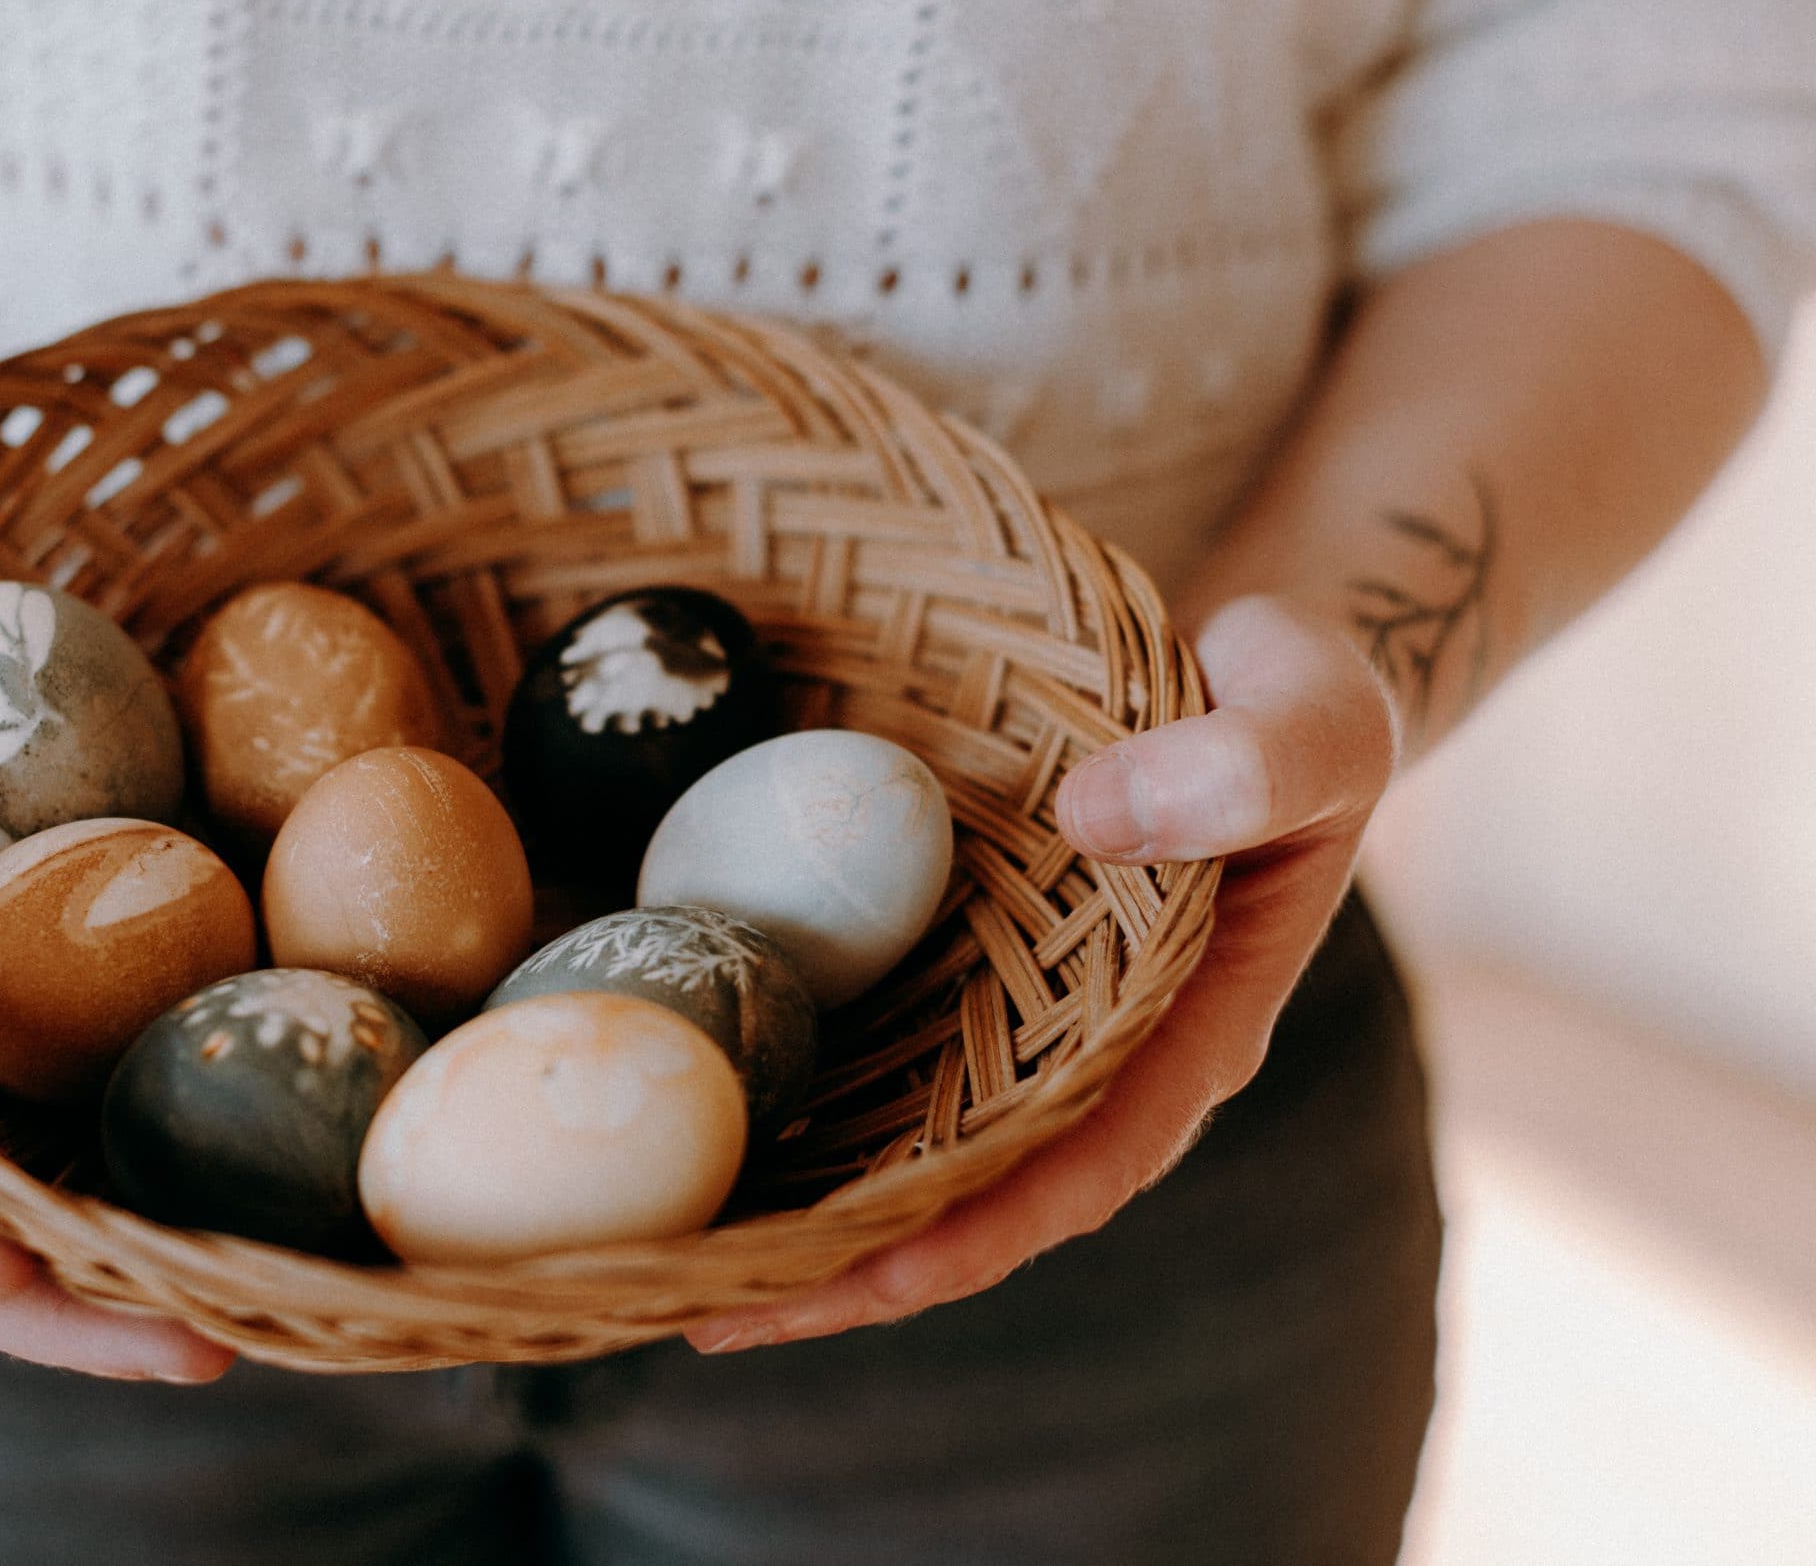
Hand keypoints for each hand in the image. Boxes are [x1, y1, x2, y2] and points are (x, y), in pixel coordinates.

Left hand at [687, 595, 1397, 1353]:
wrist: (1240, 654)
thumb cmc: (1290, 693)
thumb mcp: (1310, 716)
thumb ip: (1247, 767)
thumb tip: (1099, 817)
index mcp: (1186, 1034)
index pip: (1077, 1169)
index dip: (977, 1234)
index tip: (873, 1283)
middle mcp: (1085, 1049)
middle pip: (955, 1187)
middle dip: (837, 1260)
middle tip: (698, 1309)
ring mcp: (1007, 1007)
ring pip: (889, 1127)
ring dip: (782, 1192)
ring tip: (652, 1251)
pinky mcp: (948, 950)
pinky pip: (856, 1028)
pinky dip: (771, 1069)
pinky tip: (670, 1085)